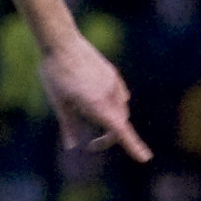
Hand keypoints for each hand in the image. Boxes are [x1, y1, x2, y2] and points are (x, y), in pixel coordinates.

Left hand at [38, 35, 151, 160]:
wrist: (61, 41)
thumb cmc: (55, 74)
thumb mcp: (59, 103)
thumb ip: (69, 126)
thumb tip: (72, 146)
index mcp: (96, 105)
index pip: (120, 131)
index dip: (134, 146)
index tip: (145, 159)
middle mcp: (110, 95)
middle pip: (119, 123)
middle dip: (109, 136)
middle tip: (91, 145)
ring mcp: (113, 82)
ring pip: (121, 108)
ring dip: (111, 119)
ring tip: (87, 116)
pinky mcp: (112, 73)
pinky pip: (120, 94)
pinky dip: (114, 104)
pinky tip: (100, 102)